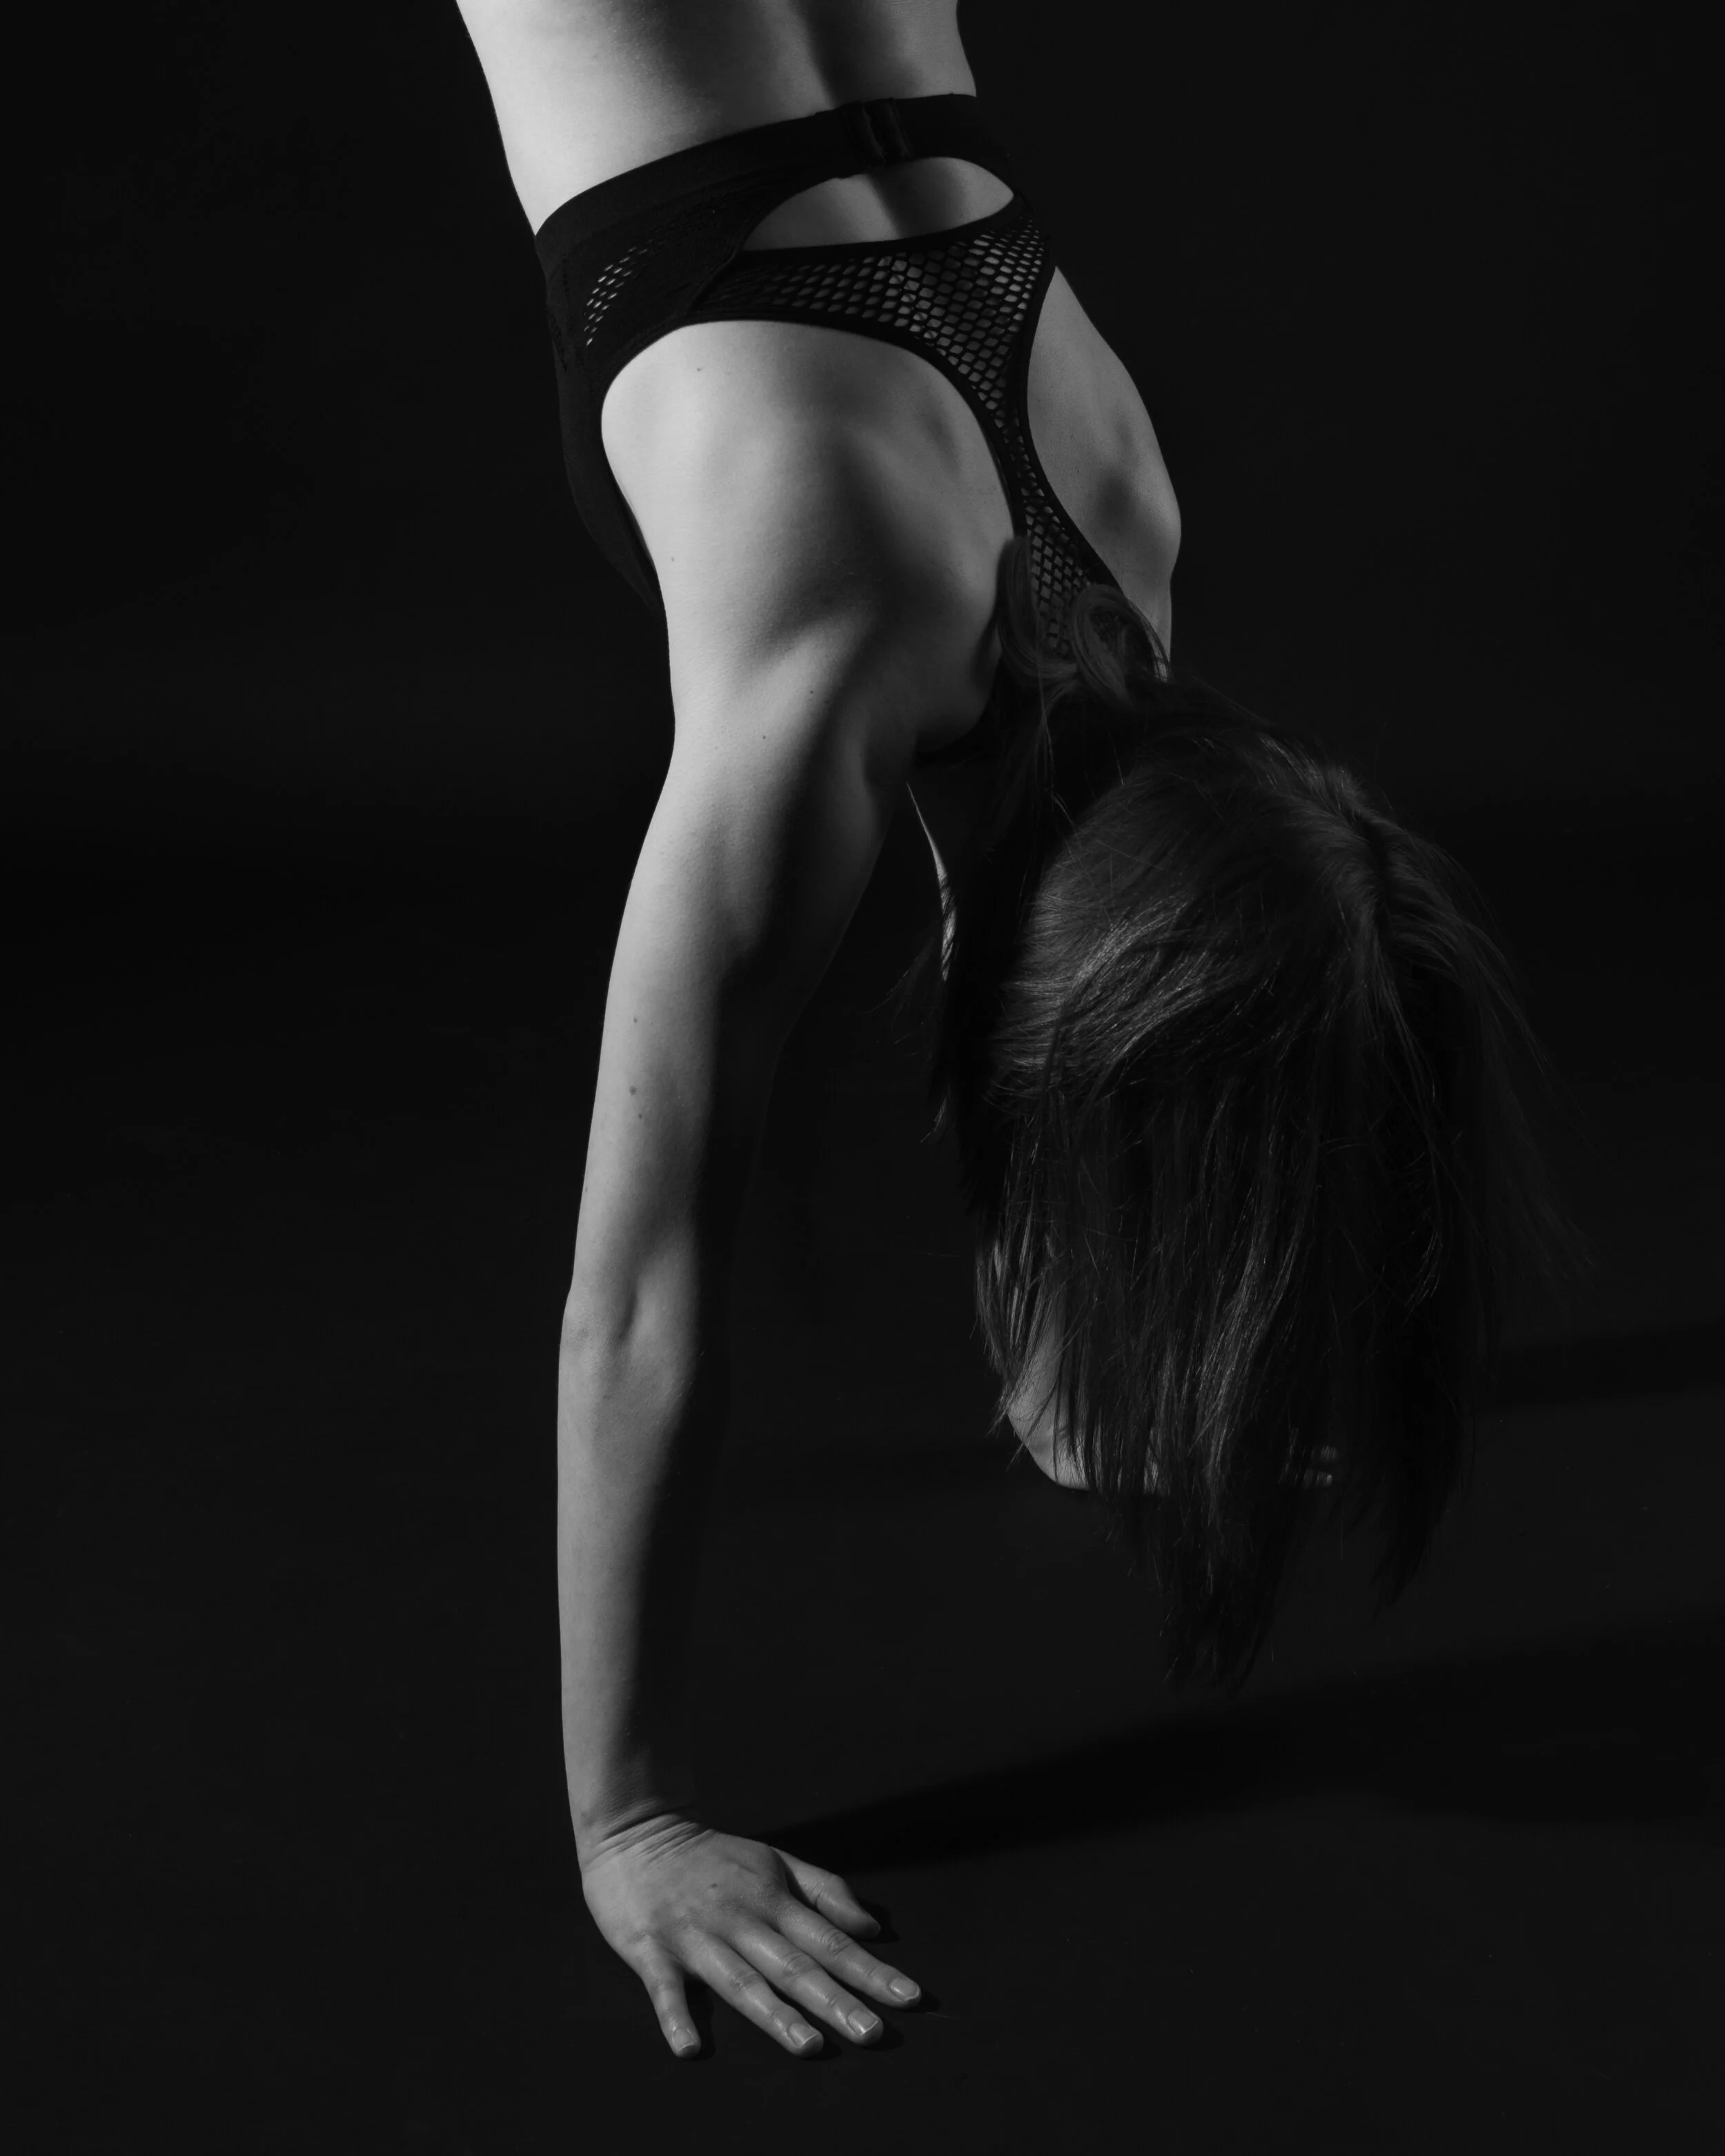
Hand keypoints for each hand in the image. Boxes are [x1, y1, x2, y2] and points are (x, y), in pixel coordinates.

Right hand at [579, 1811, 920, 2057]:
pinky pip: (664, 1989)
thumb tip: (872, 1928)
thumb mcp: (776, 1861)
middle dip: (836, 2000)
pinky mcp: (651, 1950)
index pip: (832, 1941)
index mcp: (774, 1901)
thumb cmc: (714, 1858)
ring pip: (741, 1981)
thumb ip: (825, 1891)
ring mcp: (697, 1937)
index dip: (871, 1970)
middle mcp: (742, 1921)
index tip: (910, 1997)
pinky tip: (690, 2048)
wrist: (637, 1833)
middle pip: (795, 1967)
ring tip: (809, 2046)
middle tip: (874, 2034)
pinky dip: (676, 2018)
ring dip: (775, 2015)